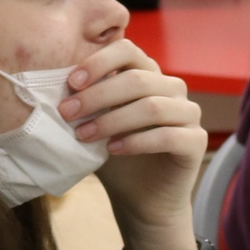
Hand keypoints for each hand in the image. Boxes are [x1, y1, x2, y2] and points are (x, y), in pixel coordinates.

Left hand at [63, 39, 206, 249]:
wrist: (141, 198)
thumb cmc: (116, 154)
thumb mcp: (95, 121)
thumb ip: (86, 99)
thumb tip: (53, 80)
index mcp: (148, 75)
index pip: (128, 51)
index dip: (99, 62)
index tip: (72, 82)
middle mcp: (172, 89)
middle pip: (138, 79)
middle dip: (98, 95)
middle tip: (68, 114)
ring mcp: (188, 114)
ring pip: (153, 106)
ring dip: (113, 120)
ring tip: (84, 136)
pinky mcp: (197, 142)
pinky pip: (167, 135)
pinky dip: (136, 141)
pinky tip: (112, 150)